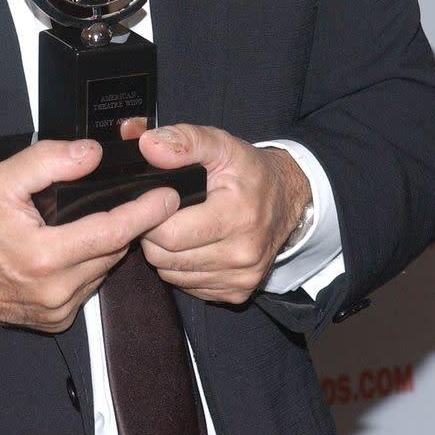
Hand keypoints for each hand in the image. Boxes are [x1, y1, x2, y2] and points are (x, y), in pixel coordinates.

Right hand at [0, 139, 179, 332]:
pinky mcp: (56, 321)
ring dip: (105, 245)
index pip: (111, 231)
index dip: (144, 212)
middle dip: (123, 224)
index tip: (168, 196)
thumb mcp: (1, 180)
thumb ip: (49, 161)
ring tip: (91, 219)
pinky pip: (87, 287)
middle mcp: (56, 290)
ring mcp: (57, 310)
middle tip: (126, 198)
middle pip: (112, 251)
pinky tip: (72, 247)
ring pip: (103, 270)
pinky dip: (88, 265)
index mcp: (45, 256)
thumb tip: (92, 154)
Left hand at [128, 123, 311, 304]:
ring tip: (175, 226)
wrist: (286, 197)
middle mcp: (242, 254)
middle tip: (160, 213)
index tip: (152, 200)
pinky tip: (190, 245)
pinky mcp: (238, 293)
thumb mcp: (221, 144)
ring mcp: (241, 278)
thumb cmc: (248, 170)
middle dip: (152, 234)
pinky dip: (182, 268)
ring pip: (172, 275)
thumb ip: (184, 141)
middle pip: (165, 258)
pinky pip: (189, 286)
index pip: (168, 233)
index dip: (149, 215)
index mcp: (237, 216)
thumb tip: (148, 145)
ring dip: (165, 253)